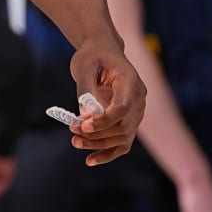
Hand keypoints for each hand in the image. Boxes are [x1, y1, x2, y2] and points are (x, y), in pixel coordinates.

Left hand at [66, 39, 145, 164]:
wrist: (102, 51)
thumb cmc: (92, 55)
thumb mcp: (83, 65)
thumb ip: (85, 88)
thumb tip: (85, 115)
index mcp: (130, 80)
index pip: (123, 107)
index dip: (104, 120)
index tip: (83, 124)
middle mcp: (139, 97)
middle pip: (123, 125)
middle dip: (98, 134)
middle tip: (73, 132)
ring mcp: (136, 110)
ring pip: (123, 136)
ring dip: (99, 145)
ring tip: (75, 142)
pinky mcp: (129, 120)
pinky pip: (123, 142)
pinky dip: (108, 153)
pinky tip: (90, 160)